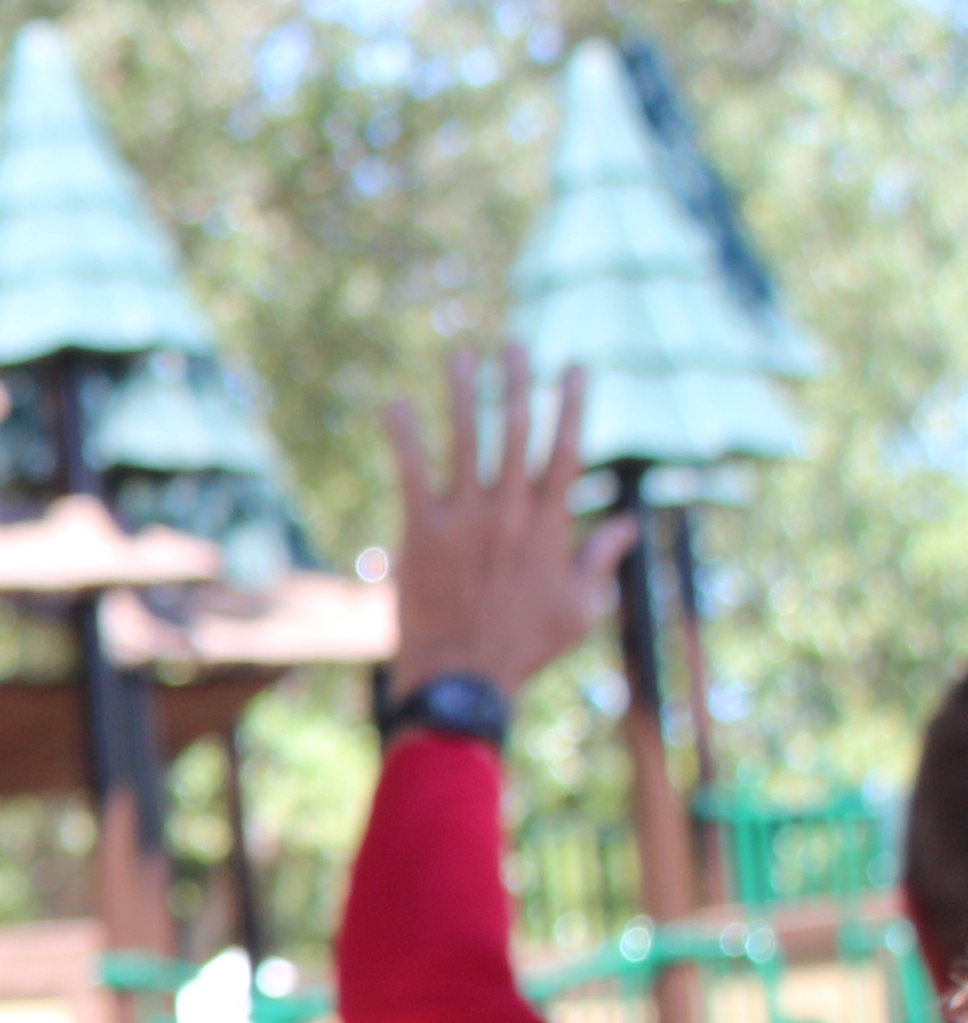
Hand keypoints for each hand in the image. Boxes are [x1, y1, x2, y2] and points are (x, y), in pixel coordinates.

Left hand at [385, 347, 627, 699]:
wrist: (463, 677)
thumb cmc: (524, 647)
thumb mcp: (579, 607)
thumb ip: (602, 559)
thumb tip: (629, 525)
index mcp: (551, 524)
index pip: (565, 450)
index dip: (571, 405)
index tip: (575, 367)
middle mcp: (510, 511)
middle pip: (518, 432)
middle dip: (518, 385)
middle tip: (516, 345)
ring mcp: (465, 518)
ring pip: (467, 440)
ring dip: (464, 394)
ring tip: (462, 356)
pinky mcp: (421, 531)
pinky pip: (411, 472)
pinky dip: (403, 436)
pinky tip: (393, 403)